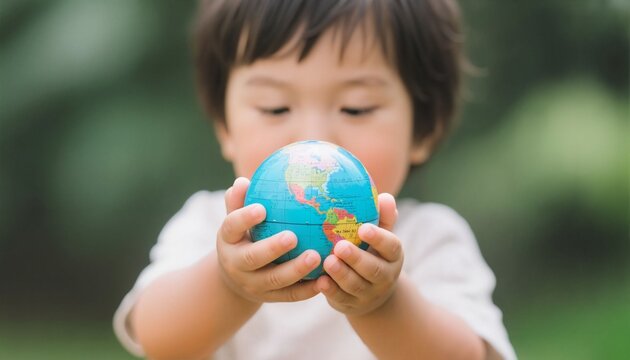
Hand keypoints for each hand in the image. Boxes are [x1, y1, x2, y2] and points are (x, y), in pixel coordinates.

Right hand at [216, 177, 321, 303]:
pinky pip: (290, 295)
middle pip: (253, 258)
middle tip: (293, 236)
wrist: (235, 279)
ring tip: (316, 256)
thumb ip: (239, 202)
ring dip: (296, 269)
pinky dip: (308, 290)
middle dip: (272, 248)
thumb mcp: (236, 221)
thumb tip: (243, 180)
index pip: (231, 227)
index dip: (244, 218)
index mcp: (228, 240)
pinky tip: (326, 279)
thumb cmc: (242, 237)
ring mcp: (253, 284)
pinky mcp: (270, 298)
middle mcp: (237, 264)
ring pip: (275, 280)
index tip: (261, 209)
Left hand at [316, 193, 402, 315]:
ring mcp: (368, 293)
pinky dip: (330, 290)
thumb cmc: (371, 252)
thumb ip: (382, 218)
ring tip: (328, 262)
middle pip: (373, 269)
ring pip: (356, 285)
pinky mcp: (350, 304)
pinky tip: (319, 281)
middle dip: (357, 258)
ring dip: (341, 274)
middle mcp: (384, 276)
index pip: (391, 247)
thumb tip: (385, 197)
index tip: (363, 228)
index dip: (379, 238)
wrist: (371, 292)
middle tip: (340, 246)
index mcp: (392, 256)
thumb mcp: (379, 237)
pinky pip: (340, 298)